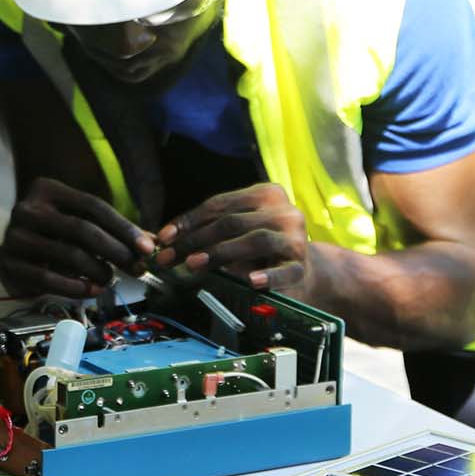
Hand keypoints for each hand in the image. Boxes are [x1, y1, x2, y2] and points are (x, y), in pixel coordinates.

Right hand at [0, 177, 153, 297]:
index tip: (147, 247)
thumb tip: (152, 242)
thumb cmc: (52, 235)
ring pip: (68, 254)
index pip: (92, 205)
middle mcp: (27, 208)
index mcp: (46, 189)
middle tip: (138, 269)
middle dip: (116, 251)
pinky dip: (74, 287)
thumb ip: (111, 230)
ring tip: (110, 280)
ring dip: (98, 271)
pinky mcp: (6, 262)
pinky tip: (91, 291)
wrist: (10, 252)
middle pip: (82, 229)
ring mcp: (14, 235)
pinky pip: (46, 278)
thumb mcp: (79, 224)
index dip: (122, 227)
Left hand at [153, 181, 310, 291]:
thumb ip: (212, 228)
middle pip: (231, 222)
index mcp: (265, 194)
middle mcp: (283, 211)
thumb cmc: (264, 248)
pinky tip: (252, 281)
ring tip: (194, 264)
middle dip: (195, 240)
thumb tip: (169, 239)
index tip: (164, 237)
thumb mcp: (240, 230)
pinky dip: (268, 276)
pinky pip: (285, 271)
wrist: (310, 271)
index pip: (219, 204)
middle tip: (170, 257)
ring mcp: (295, 238)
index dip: (188, 220)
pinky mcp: (303, 266)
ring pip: (254, 240)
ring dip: (220, 253)